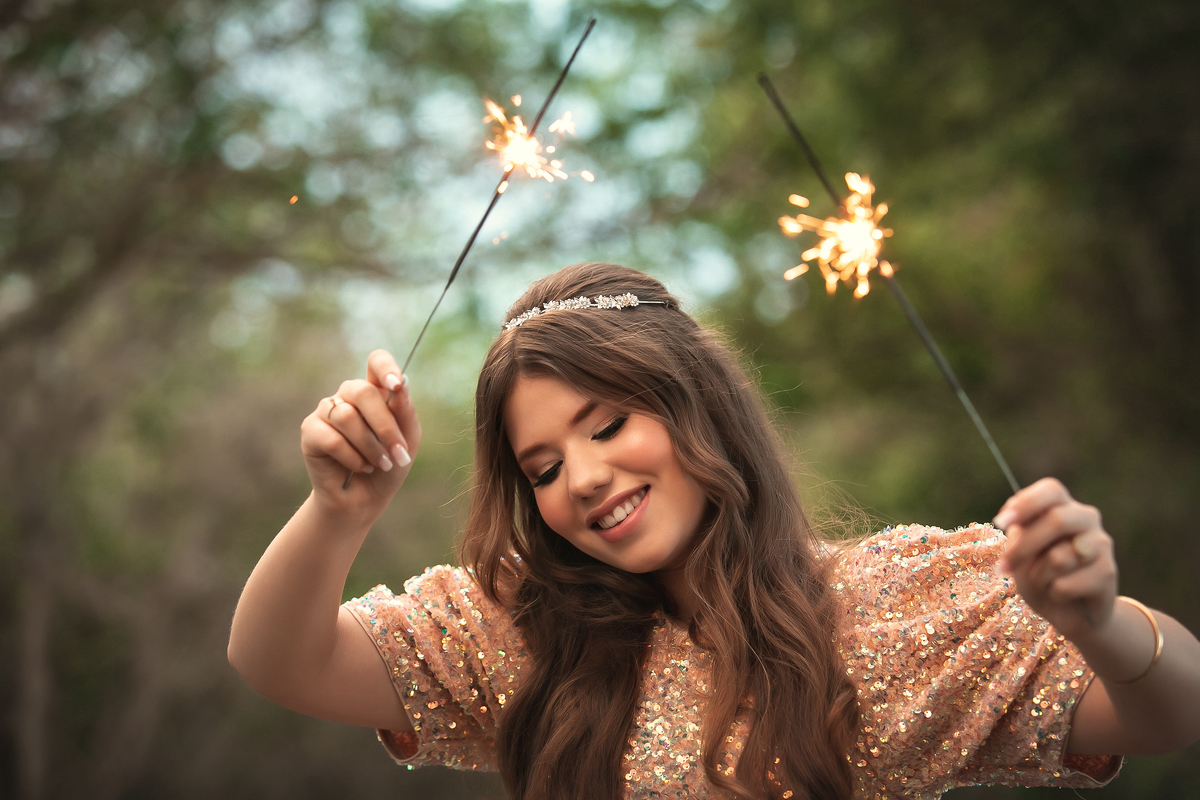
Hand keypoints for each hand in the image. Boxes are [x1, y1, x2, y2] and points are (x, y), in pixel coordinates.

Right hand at [299, 349, 421, 518]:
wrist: (365, 499)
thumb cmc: (388, 465)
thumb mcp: (407, 440)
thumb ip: (405, 412)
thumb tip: (401, 385)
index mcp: (375, 390)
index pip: (376, 361)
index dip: (385, 367)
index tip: (397, 384)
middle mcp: (349, 395)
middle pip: (363, 392)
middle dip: (385, 426)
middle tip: (399, 453)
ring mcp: (327, 411)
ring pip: (347, 417)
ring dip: (370, 446)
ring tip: (380, 464)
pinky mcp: (310, 430)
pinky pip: (331, 438)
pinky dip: (352, 457)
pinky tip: (359, 467)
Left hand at [994, 477, 1116, 638]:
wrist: (1067, 612)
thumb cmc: (1039, 574)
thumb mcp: (1020, 554)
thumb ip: (1020, 536)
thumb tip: (1013, 524)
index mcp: (1063, 506)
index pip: (1052, 490)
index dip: (1027, 502)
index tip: (1001, 522)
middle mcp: (1086, 518)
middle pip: (1057, 520)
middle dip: (1024, 547)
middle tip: (1003, 568)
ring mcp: (1100, 544)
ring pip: (1060, 557)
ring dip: (1039, 576)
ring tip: (1046, 582)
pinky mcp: (1108, 572)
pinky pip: (1066, 584)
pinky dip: (1053, 593)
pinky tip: (1063, 594)